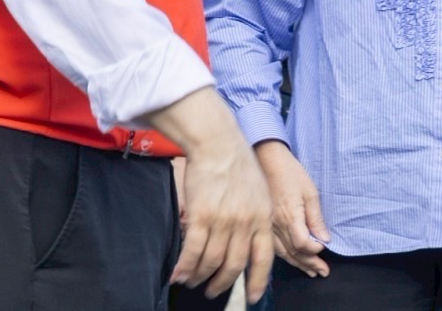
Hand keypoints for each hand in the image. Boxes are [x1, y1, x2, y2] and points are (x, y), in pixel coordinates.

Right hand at [144, 88, 274, 299]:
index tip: (253, 298)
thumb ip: (256, 220)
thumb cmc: (238, 168)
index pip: (263, 259)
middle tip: (213, 292)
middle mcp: (246, 223)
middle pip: (234, 266)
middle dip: (222, 284)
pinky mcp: (202, 217)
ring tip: (192, 282)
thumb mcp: (259, 194)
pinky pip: (193, 251)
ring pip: (211, 262)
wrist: (219, 145)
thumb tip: (249, 244)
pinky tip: (178, 275)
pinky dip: (184, 267)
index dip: (257, 282)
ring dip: (199, 277)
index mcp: (263, 218)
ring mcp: (224, 221)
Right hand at [254, 140, 329, 276]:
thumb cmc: (290, 173)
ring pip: (283, 254)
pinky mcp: (263, 226)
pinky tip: (293, 261)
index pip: (302, 243)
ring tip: (312, 271)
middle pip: (293, 252)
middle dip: (309, 263)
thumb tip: (324, 239)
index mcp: (289, 216)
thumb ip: (316, 217)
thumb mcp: (309, 191)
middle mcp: (275, 226)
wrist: (266, 161)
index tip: (325, 248)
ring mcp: (267, 227)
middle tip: (323, 271)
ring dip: (298, 264)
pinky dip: (286, 257)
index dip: (315, 249)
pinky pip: (274, 248)